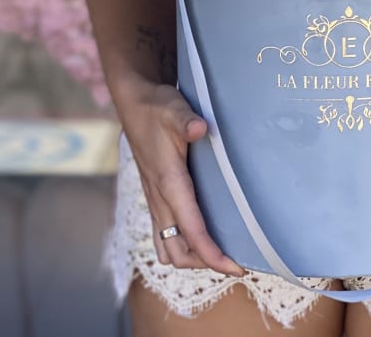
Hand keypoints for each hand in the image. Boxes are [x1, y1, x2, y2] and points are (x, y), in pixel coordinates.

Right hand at [115, 76, 244, 276]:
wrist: (135, 103)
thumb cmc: (157, 108)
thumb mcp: (174, 109)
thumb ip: (186, 120)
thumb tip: (200, 129)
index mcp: (168, 183)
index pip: (191, 230)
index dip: (212, 254)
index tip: (235, 268)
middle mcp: (159, 198)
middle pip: (176, 251)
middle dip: (203, 262)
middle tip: (236, 262)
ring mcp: (154, 200)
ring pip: (167, 248)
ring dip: (190, 256)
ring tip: (219, 253)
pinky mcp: (154, 196)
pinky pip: (163, 234)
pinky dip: (182, 243)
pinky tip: (201, 234)